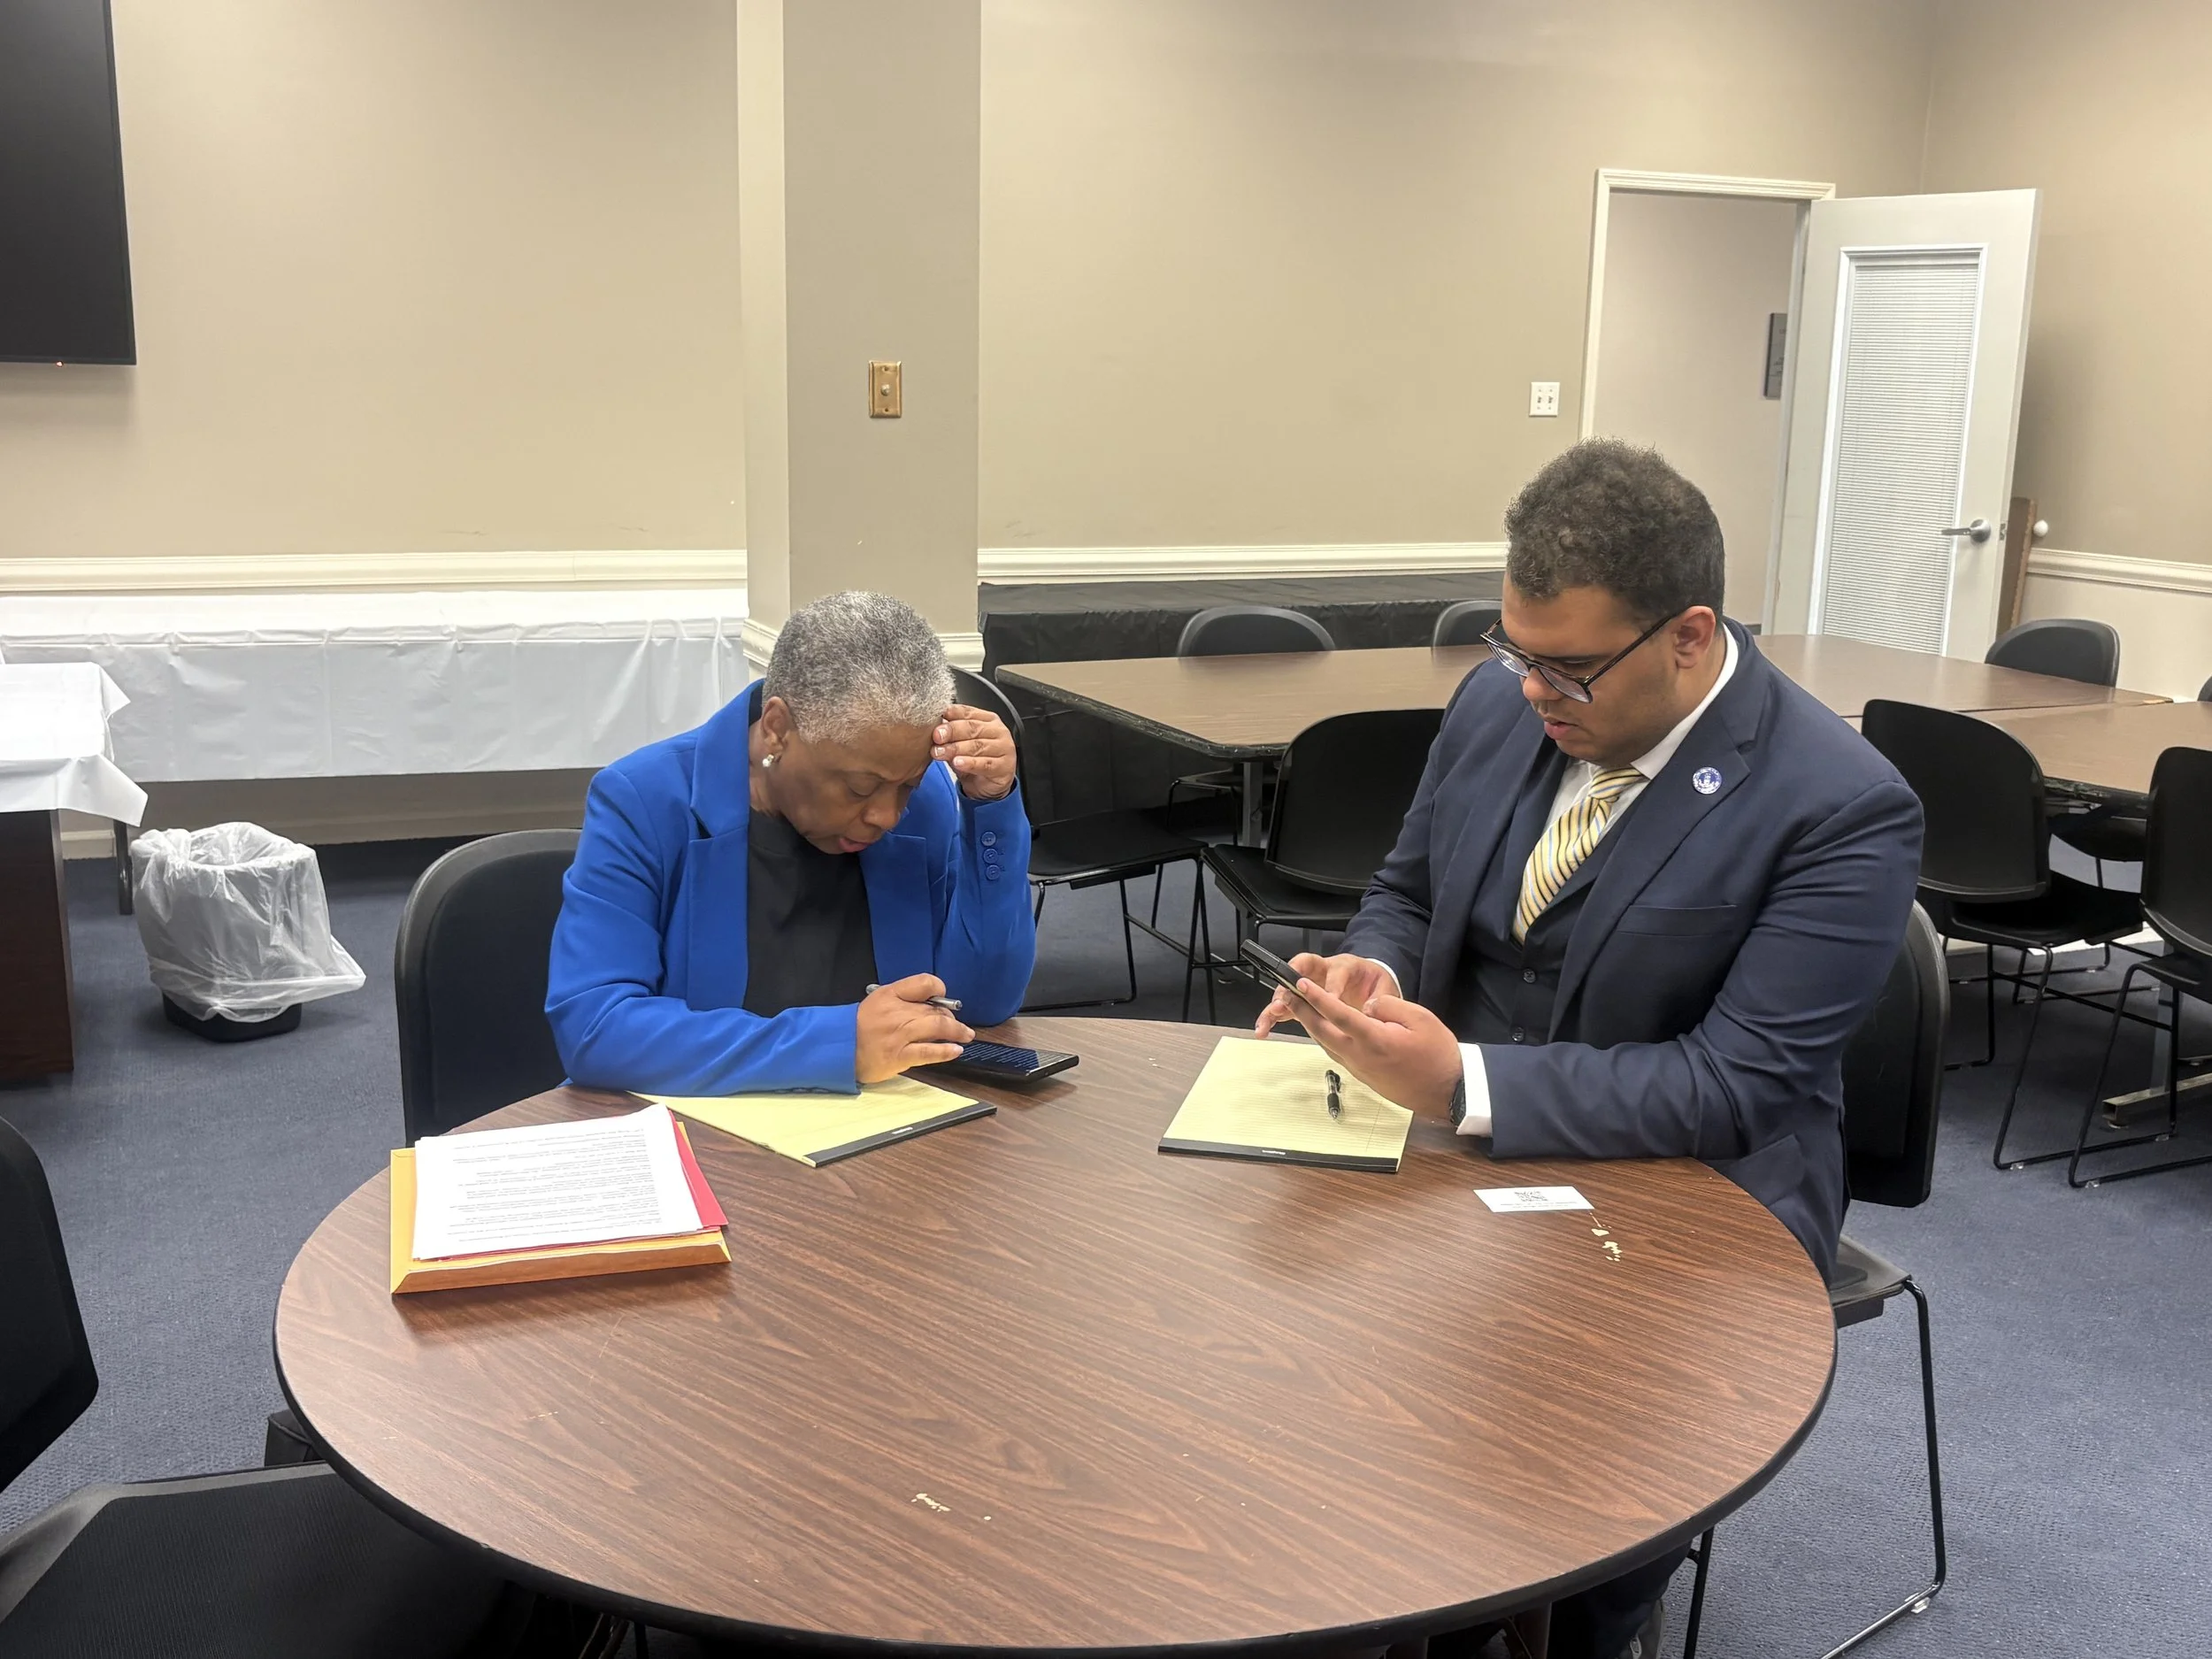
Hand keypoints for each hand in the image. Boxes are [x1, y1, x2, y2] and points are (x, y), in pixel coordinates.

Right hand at [855, 974, 974, 1082]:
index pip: (925, 983)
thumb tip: (931, 1005)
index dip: (939, 990)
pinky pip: (928, 1051)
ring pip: (937, 1027)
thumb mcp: (878, 1002)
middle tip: (956, 1025)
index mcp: (891, 994)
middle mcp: (897, 1012)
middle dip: (950, 1017)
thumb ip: (902, 1000)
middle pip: (935, 1009)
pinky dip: (945, 1051)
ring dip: (957, 1031)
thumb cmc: (860, 1025)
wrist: (838, 1048)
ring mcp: (899, 1034)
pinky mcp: (899, 1056)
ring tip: (966, 1035)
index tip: (942, 999)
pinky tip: (956, 1050)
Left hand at [933, 705, 1016, 800]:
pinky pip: (985, 764)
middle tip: (936, 736)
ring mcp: (1004, 749)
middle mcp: (998, 731)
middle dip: (952, 731)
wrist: (986, 786)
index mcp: (988, 720)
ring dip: (956, 749)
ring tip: (940, 752)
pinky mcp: (1004, 767)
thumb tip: (934, 724)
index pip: (968, 712)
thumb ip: (949, 734)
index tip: (937, 718)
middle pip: (973, 728)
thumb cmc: (973, 760)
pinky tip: (958, 763)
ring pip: (978, 746)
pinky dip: (969, 763)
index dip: (952, 715)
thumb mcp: (959, 744)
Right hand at [1254, 952, 1395, 1038]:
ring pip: (1287, 987)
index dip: (1331, 987)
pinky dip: (1273, 1017)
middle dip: (1290, 984)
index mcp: (1345, 965)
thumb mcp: (1384, 988)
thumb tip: (1372, 1010)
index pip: (1335, 972)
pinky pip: (1285, 1005)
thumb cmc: (1375, 984)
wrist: (1369, 982)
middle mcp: (1323, 970)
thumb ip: (1381, 998)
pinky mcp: (1302, 998)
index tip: (1330, 1001)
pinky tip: (1264, 1030)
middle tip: (1284, 1001)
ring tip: (1266, 1022)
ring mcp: (1309, 983)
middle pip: (1301, 968)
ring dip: (1275, 1003)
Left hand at [1276, 976, 1462, 1118]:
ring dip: (1310, 1025)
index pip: (1338, 1013)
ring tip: (1298, 1007)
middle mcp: (1360, 1056)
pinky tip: (1322, 1028)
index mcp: (1374, 1039)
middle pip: (1321, 1031)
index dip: (1316, 997)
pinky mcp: (1362, 1076)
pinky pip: (1336, 1053)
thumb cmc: (1438, 1054)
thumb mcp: (1420, 1018)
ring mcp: (1359, 1069)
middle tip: (1286, 993)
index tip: (1300, 984)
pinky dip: (1324, 1037)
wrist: (1448, 1092)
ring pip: (1325, 1044)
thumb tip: (1368, 1005)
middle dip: (1301, 1011)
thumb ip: (1389, 1006)